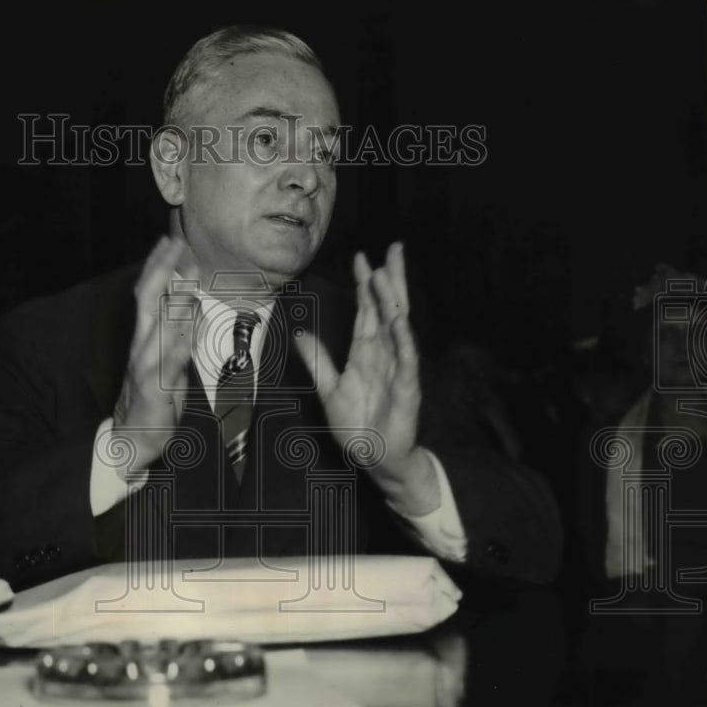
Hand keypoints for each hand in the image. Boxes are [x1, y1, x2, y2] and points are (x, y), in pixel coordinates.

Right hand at [112, 236, 197, 471]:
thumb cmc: (154, 393)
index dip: (156, 266)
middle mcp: (142, 345)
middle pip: (148, 301)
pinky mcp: (154, 390)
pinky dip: (176, 350)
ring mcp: (146, 366)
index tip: (169, 241)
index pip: (147, 293)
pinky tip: (187, 335)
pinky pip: (165, 367)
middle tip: (177, 247)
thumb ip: (175, 329)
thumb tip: (188, 300)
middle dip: (162, 272)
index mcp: (145, 335)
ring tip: (188, 281)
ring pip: (158, 329)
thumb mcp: (166, 355)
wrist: (133, 436)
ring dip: (174, 304)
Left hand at [294, 242, 439, 514]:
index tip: (362, 257)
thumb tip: (300, 334)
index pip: (367, 310)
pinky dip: (403, 340)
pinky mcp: (406, 388)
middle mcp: (384, 354)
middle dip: (390, 279)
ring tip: (387, 276)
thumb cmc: (358, 424)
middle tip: (393, 249)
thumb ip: (317, 360)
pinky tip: (400, 321)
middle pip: (388, 309)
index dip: (365, 284)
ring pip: (397, 328)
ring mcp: (398, 369)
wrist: (374, 457)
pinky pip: (406, 360)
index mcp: (366, 352)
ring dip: (393, 302)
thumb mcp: (329, 389)